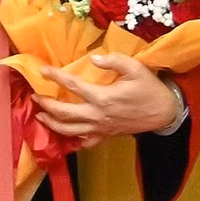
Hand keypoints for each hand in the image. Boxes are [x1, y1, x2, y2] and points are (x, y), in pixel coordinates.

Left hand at [34, 54, 181, 149]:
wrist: (164, 113)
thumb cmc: (149, 89)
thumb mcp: (136, 68)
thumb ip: (114, 60)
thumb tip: (93, 58)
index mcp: (103, 97)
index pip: (72, 85)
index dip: (55, 76)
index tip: (42, 70)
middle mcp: (98, 115)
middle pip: (65, 113)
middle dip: (47, 105)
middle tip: (34, 97)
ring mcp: (101, 129)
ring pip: (70, 131)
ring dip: (53, 124)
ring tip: (41, 116)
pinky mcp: (106, 136)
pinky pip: (85, 142)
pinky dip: (72, 139)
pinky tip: (65, 134)